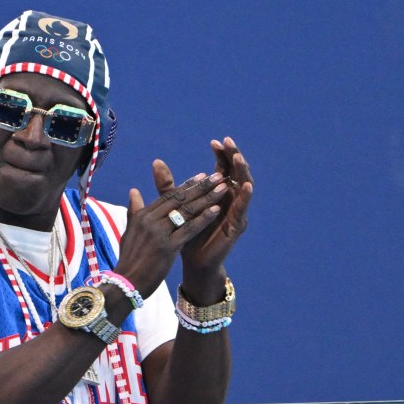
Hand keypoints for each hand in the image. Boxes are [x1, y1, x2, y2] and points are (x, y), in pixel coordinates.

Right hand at [116, 160, 232, 297]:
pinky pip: (189, 229)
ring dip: (207, 198)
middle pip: (180, 199)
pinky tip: (217, 210)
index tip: (201, 176)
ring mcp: (159, 233)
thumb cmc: (129, 260)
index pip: (168, 196)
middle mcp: (150, 220)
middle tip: (217, 176)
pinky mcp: (167, 247)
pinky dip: (204, 218)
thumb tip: (134, 191)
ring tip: (223, 188)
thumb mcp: (129, 232)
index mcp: (142, 215)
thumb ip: (134, 211)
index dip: (187, 185)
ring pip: (187, 211)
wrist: (126, 284)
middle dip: (201, 187)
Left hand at [180, 137, 252, 276]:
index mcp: (216, 193)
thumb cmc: (186, 234)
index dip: (221, 155)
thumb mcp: (175, 206)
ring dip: (242, 172)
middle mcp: (229, 199)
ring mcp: (235, 212)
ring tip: (238, 158)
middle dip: (234, 157)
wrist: (191, 261)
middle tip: (229, 143)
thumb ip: (168, 185)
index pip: (222, 168)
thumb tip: (156, 162)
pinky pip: (243, 209)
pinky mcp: (237, 226)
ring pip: (243, 187)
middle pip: (235, 173)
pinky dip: (246, 196)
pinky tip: (246, 185)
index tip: (215, 142)